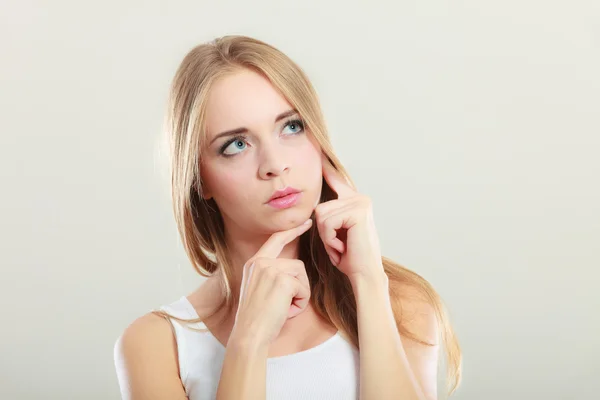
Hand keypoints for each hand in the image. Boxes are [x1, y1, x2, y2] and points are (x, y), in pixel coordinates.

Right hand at [231, 220, 312, 347]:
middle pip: (297, 265)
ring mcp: (271, 269)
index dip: (293, 231)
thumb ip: (272, 275)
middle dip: (298, 286)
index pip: (276, 239)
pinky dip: (299, 304)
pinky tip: (285, 311)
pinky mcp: (283, 280)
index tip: (307, 222)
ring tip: (282, 308)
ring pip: (302, 276)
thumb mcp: (260, 289)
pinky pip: (304, 289)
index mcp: (254, 263)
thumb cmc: (257, 319)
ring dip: (299, 296)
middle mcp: (261, 262)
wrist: (249, 334)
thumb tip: (294, 270)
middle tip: (284, 306)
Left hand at [315, 154, 383, 280]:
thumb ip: (328, 216)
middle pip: (320, 206)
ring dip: (326, 237)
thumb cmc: (349, 258)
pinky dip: (330, 239)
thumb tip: (315, 207)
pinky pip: (326, 222)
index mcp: (354, 200)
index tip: (317, 144)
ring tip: (342, 246)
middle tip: (340, 245)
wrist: (365, 276)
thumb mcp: (334, 233)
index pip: (336, 179)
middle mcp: (359, 198)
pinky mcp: (358, 210)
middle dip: (323, 231)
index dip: (326, 165)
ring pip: (321, 215)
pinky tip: (344, 247)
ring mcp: (360, 202)